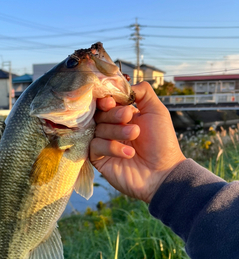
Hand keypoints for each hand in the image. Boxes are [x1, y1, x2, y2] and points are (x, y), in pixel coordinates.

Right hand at [90, 81, 185, 202]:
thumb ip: (143, 92)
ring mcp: (104, 143)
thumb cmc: (163, 143)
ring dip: (117, 131)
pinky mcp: (99, 159)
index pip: (106, 102)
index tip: (111, 101)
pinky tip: (129, 154)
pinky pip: (95, 147)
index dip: (106, 100)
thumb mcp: (157, 111)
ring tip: (135, 136)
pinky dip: (112, 148)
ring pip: (98, 129)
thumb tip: (124, 85)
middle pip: (100, 114)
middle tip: (129, 117)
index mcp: (123, 115)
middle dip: (114, 114)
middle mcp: (112, 128)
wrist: (164, 174)